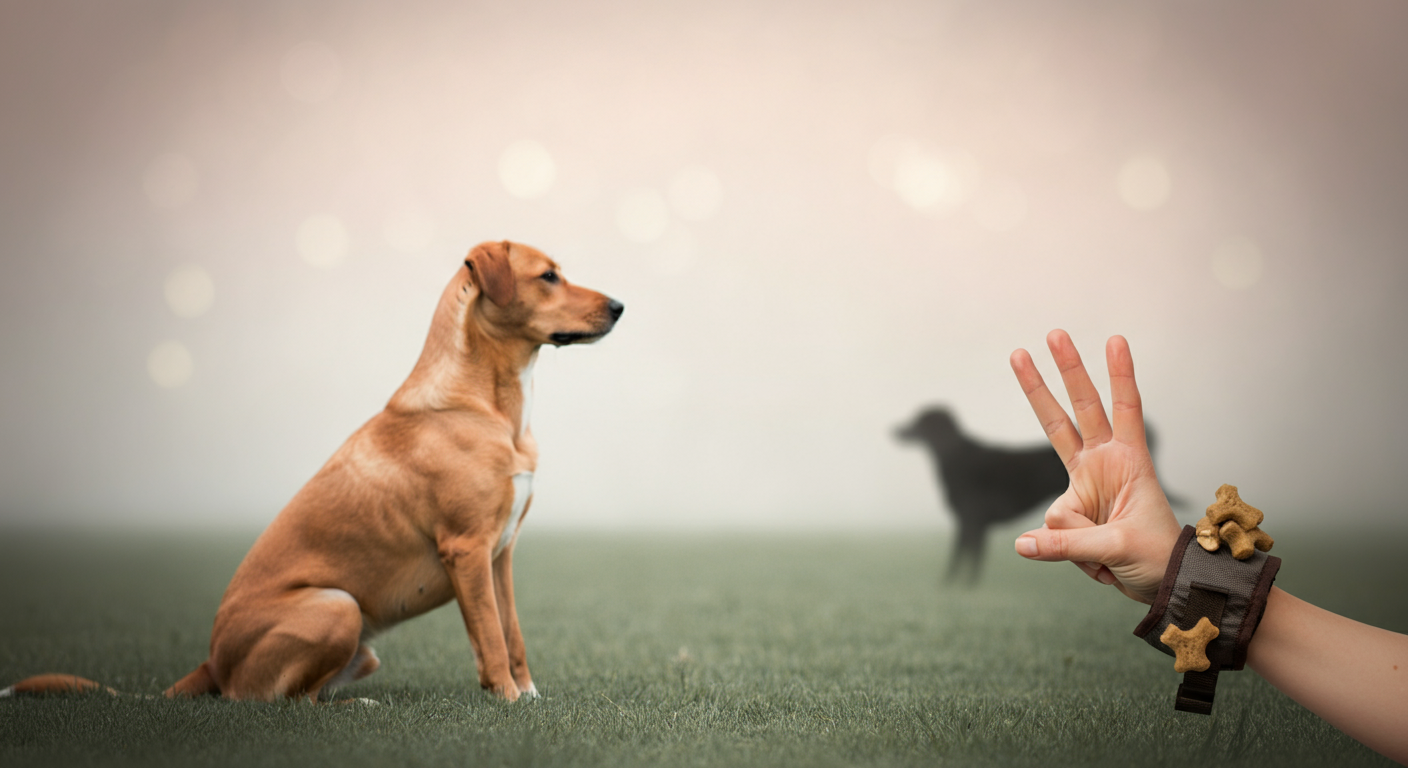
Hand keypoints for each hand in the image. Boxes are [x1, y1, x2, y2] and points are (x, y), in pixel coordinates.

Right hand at [1009, 330, 1180, 603]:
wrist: (1163, 583)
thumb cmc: (1157, 556)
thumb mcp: (1118, 547)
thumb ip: (1068, 544)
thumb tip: (1022, 544)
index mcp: (1130, 462)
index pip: (1127, 410)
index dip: (1121, 375)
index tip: (1115, 340)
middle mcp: (1104, 463)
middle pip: (1080, 407)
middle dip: (1066, 369)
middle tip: (1053, 333)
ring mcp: (1085, 483)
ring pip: (1054, 443)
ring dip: (1038, 406)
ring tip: (1057, 451)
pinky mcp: (1070, 509)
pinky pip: (1051, 526)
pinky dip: (1068, 550)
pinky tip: (1097, 561)